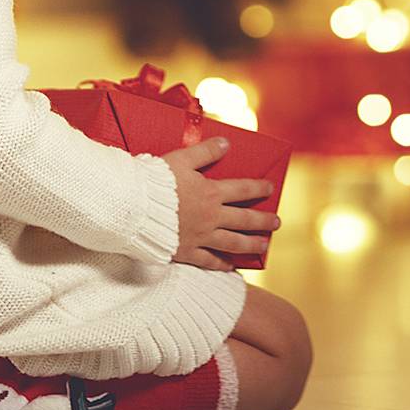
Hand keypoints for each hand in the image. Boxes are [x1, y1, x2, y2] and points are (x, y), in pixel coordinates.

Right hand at [163, 138, 277, 267]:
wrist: (132, 209)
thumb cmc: (155, 181)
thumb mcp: (182, 159)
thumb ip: (206, 151)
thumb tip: (227, 142)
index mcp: (211, 193)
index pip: (242, 189)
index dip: (259, 188)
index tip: (271, 188)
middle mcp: (210, 217)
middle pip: (243, 219)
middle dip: (263, 221)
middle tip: (277, 223)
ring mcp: (199, 237)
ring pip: (231, 243)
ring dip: (250, 245)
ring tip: (264, 247)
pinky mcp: (184, 252)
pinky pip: (207, 261)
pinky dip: (220, 265)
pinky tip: (229, 267)